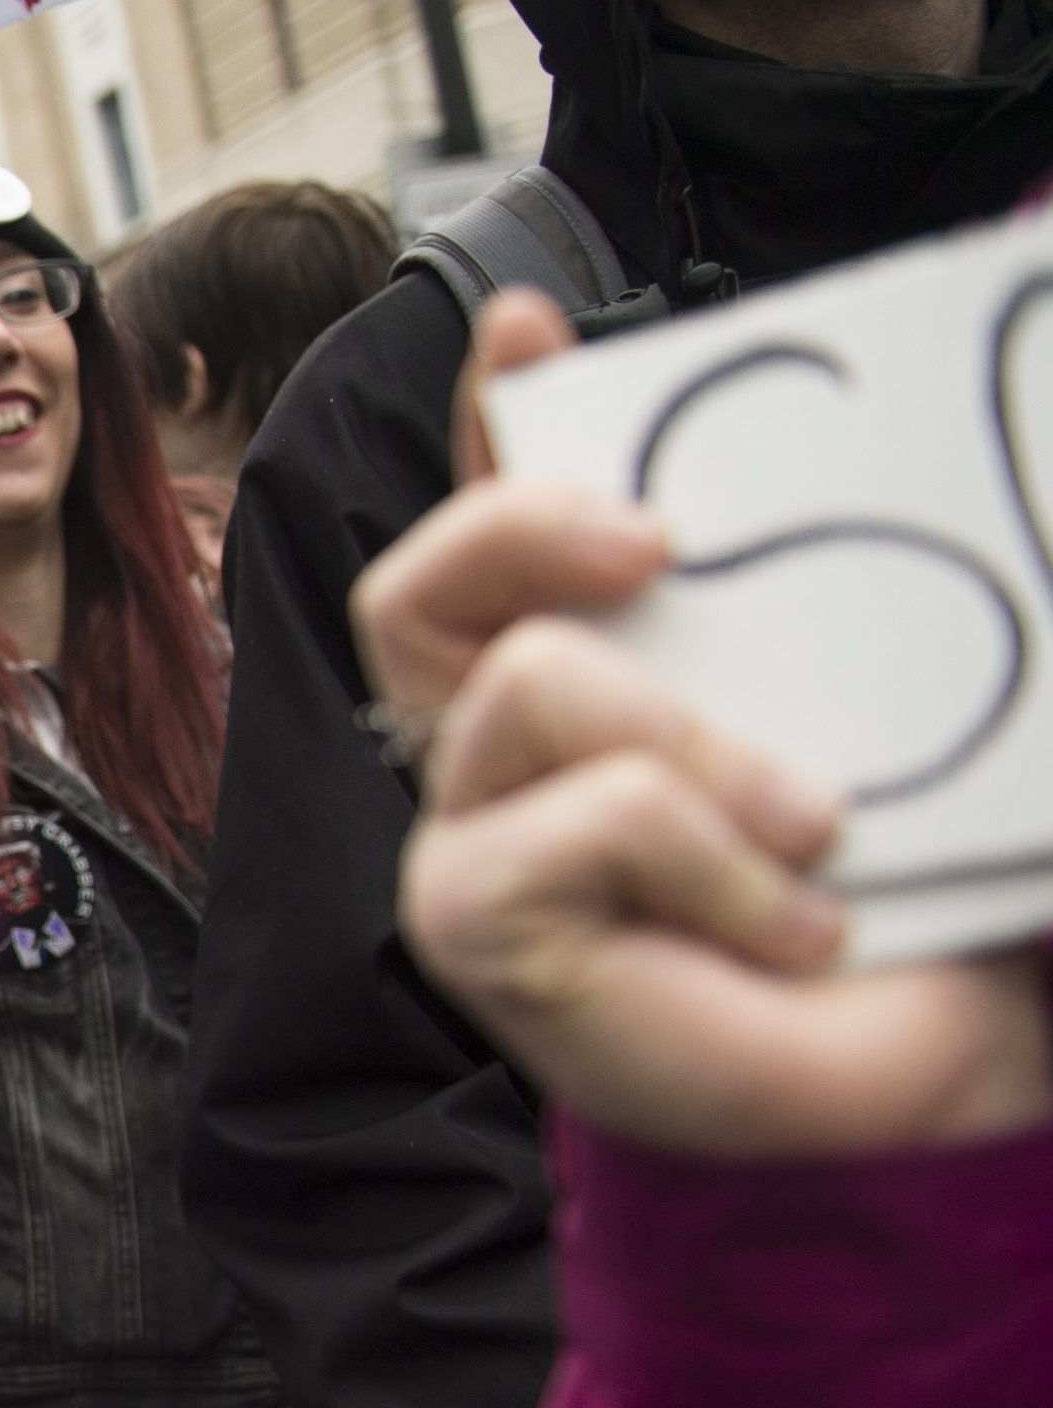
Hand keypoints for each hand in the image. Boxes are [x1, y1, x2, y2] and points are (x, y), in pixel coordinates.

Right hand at [356, 293, 1052, 1154]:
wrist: (938, 1080)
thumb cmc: (927, 900)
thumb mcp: (921, 711)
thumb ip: (888, 599)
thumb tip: (984, 408)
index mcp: (607, 672)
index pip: (510, 519)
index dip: (502, 415)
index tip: (532, 326)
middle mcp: (512, 748)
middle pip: (422, 581)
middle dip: (520, 517)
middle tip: (657, 541)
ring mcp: (477, 833)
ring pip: (525, 683)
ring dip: (697, 743)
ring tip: (812, 827)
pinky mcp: (474, 918)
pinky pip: (580, 820)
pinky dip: (710, 863)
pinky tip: (789, 924)